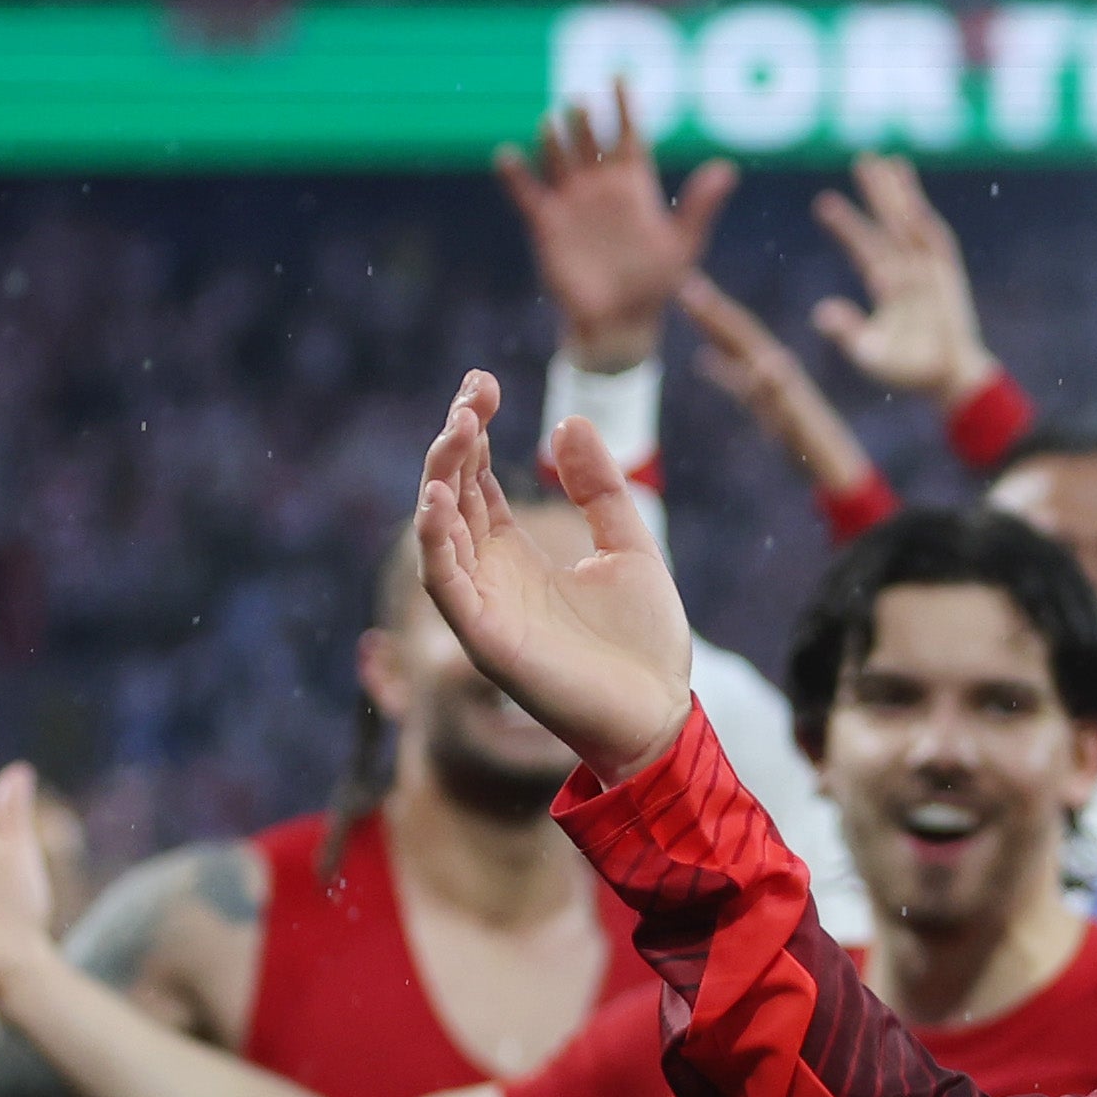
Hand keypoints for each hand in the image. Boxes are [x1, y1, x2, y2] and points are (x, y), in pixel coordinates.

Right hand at [411, 373, 703, 783]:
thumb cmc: (643, 642)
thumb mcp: (627, 546)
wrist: (660, 713)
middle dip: (456, 440)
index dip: (474, 429)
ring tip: (459, 429)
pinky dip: (437, 540)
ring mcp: (483, 605)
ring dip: (441, 477)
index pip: (476, 478)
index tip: (484, 382)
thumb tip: (570, 420)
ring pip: (440, 530)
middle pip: (452, 493)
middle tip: (473, 394)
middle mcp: (490, 574)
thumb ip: (600, 489)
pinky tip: (441, 498)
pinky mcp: (485, 638)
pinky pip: (445, 582)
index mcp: (516, 553)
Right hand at [494, 87, 735, 372]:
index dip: (624, 107)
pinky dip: (516, 175)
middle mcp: (601, 186)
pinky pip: (528, 193)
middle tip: (579, 100)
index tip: (619, 77)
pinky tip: (507, 155)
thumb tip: (727, 168)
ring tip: (551, 119)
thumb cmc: (657, 284)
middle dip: (585, 120)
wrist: (622, 321)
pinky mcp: (547, 222)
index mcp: (635, 185)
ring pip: (559, 159)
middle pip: (590, 141)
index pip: (628, 135)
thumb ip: (700, 205)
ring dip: (554, 139)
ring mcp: (573, 201)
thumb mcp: (683, 243)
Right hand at [675, 273, 883, 508]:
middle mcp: (774, 370)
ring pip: (735, 350)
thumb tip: (764, 364)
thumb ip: (779, 394)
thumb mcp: (797, 422)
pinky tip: (703, 359)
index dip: (716, 309)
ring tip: (690, 308)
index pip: (742, 331)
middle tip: (683, 282)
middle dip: (711, 308)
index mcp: (778, 368)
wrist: (833, 467)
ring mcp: (769, 385)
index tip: (690, 284)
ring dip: (713, 329)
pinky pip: (736, 378)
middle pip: (738, 332)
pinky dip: (719, 367)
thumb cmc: (815, 450)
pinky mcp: (766, 402)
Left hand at [808, 155, 1000, 407]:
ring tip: (890, 162)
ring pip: (912, 224)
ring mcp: (930, 272)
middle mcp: (908, 271)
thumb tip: (819, 312)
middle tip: (862, 158)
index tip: (824, 202)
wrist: (948, 380)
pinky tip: (913, 202)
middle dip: (877, 192)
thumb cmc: (908, 371)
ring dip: (902, 194)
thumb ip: (846, 332)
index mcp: (887, 284)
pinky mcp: (949, 278)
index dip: (846, 224)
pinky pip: (936, 245)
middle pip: (888, 223)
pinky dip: (924, 224)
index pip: (863, 246)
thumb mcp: (868, 353)